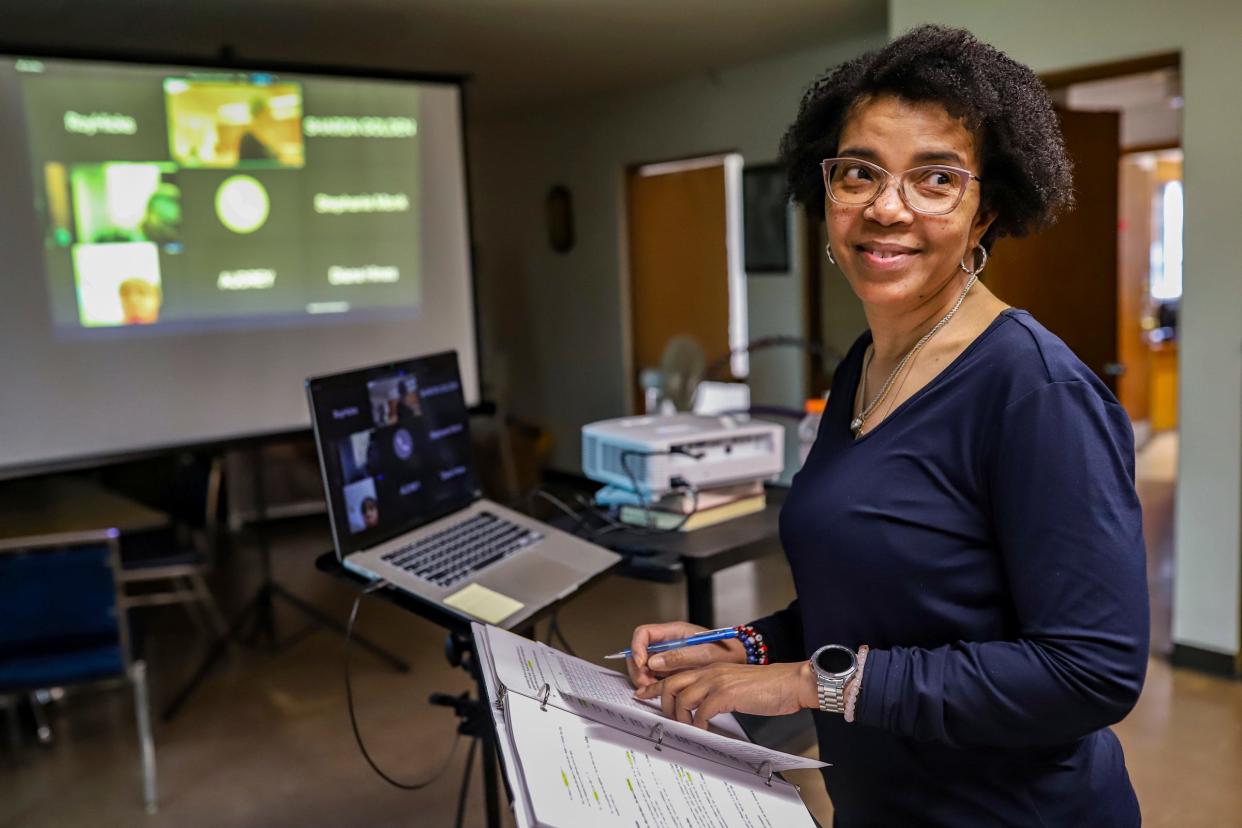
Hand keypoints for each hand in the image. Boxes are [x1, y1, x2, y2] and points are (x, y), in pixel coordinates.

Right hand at [626, 621, 746, 688]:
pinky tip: (656, 691)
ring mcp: (668, 656)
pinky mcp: (671, 669)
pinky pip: (653, 675)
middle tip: (645, 682)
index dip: (637, 647)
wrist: (739, 660)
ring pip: (644, 664)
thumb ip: (678, 656)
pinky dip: (650, 683)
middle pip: (640, 651)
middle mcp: (668, 642)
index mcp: (674, 632)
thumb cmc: (726, 652)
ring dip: (643, 677)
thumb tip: (653, 662)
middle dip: (638, 667)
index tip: (641, 663)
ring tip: (651, 689)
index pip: (644, 634)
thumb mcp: (704, 653)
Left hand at [633, 661, 817, 728]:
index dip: (655, 684)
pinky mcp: (726, 694)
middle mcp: (710, 670)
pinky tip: (703, 731)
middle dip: (662, 703)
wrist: (790, 683)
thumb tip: (698, 708)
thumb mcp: (734, 684)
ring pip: (682, 697)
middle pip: (671, 683)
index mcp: (710, 666)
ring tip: (686, 728)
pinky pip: (701, 712)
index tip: (643, 694)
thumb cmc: (766, 687)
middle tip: (666, 719)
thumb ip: (715, 690)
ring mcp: (717, 680)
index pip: (675, 671)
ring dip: (679, 717)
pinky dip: (697, 725)